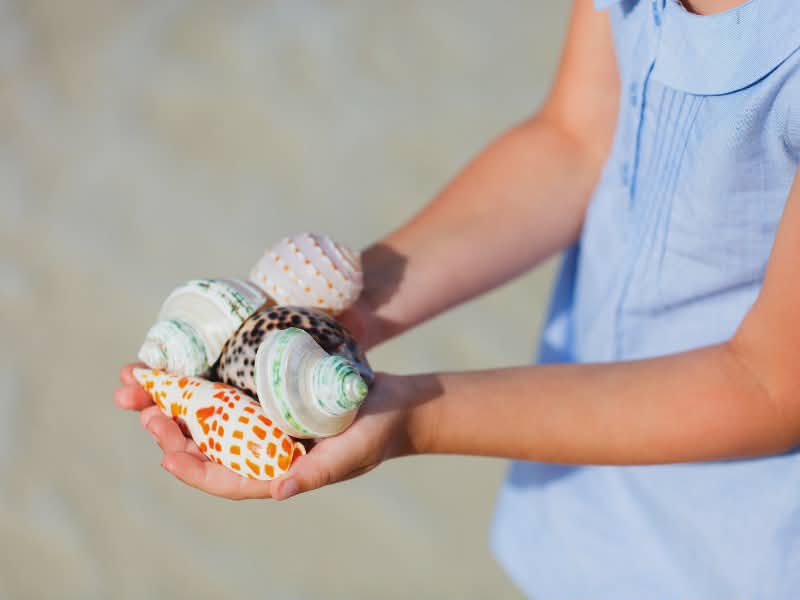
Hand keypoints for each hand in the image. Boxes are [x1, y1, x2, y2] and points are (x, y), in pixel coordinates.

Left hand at [115, 364, 423, 499]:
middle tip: (145, 411)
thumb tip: (278, 492)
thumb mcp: (349, 455)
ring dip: (181, 406)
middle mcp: (266, 448)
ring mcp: (267, 423)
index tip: (166, 453)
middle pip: (210, 447)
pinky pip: (233, 395)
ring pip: (213, 420)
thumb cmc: (377, 433)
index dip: (194, 470)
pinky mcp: (272, 398)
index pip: (227, 479)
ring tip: (150, 390)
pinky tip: (189, 369)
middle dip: (173, 433)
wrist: (396, 403)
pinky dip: (208, 385)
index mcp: (279, 470)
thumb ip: (316, 473)